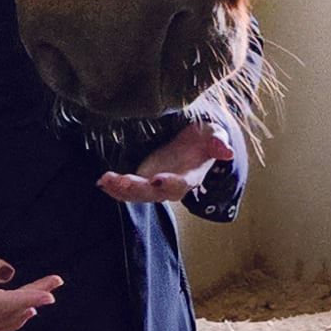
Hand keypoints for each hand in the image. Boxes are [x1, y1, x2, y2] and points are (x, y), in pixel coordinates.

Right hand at [0, 237, 59, 330]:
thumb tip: (10, 275)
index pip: (2, 303)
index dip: (28, 298)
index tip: (50, 292)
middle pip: (6, 313)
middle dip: (32, 298)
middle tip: (55, 283)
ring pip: (1, 324)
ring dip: (24, 311)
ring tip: (44, 296)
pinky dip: (11, 322)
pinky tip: (24, 313)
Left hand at [97, 114, 240, 206]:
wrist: (194, 145)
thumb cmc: (204, 139)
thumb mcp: (214, 136)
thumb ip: (218, 143)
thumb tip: (228, 151)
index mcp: (190, 176)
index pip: (181, 184)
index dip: (170, 183)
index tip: (158, 179)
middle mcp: (170, 185)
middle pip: (153, 194)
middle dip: (137, 189)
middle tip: (122, 180)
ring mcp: (154, 184)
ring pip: (137, 194)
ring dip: (120, 190)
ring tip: (105, 180)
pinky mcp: (141, 180)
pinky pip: (127, 190)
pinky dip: (114, 188)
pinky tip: (102, 181)